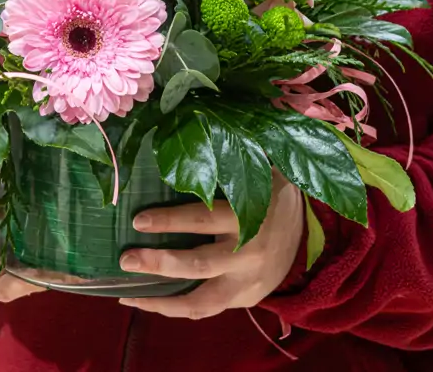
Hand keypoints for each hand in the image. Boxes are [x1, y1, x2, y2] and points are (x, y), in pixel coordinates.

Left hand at [118, 170, 303, 319]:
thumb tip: (192, 124)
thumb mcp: (259, 169)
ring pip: (203, 300)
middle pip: (199, 264)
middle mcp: (248, 253)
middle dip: (160, 262)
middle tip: (126, 258)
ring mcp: (247, 282)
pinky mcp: (245, 299)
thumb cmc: (270, 192)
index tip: (138, 220)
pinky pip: (207, 310)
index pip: (204, 220)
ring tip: (128, 293)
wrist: (305, 232)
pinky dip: (176, 310)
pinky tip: (147, 302)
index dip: (171, 221)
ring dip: (163, 301)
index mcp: (250, 216)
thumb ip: (230, 155)